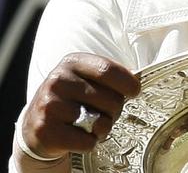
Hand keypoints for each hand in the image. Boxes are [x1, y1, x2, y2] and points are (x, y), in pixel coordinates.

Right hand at [21, 53, 140, 159]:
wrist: (36, 125)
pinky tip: (78, 135)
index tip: (134, 92)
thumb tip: (135, 80)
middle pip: (110, 98)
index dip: (128, 83)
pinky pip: (87, 141)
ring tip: (90, 123)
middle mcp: (58, 80)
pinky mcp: (46, 130)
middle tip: (104, 112)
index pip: (108, 69)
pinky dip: (89, 142)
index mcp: (72, 62)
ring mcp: (50, 105)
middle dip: (116, 110)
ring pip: (100, 121)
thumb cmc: (73, 100)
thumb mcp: (87, 79)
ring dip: (103, 127)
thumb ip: (110, 76)